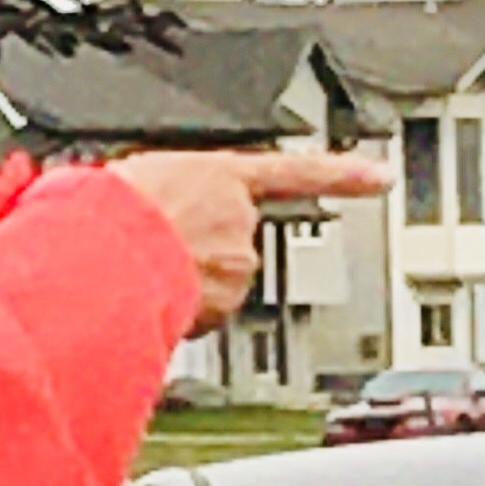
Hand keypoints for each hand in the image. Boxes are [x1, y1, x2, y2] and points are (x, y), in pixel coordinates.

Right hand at [106, 149, 386, 334]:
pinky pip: (206, 313)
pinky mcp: (223, 304)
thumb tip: (139, 198)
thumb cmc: (111, 208)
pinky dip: (184, 311)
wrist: (103, 249)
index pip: (298, 171)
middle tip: (156, 250)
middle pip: (235, 242)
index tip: (381, 176)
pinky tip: (150, 299)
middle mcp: (239, 220)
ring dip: (189, 283)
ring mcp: (235, 264)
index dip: (344, 174)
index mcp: (221, 174)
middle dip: (202, 251)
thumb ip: (161, 186)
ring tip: (142, 272)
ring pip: (219, 283)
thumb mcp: (135, 174)